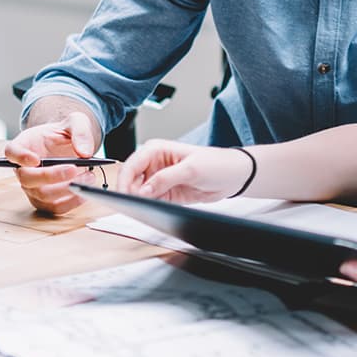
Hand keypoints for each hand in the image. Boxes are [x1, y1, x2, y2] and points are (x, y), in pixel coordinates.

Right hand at [6, 112, 98, 214]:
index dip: (20, 157)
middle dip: (51, 176)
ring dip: (66, 190)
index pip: (12, 152)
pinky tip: (85, 191)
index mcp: (24, 145)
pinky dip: (71, 202)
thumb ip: (80, 132)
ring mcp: (32, 187)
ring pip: (42, 196)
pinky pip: (54, 208)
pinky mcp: (45, 201)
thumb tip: (84, 152)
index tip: (35, 159)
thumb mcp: (76, 122)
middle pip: (27, 178)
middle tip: (74, 168)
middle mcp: (23, 169)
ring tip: (88, 176)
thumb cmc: (65, 133)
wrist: (69, 147)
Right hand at [118, 139, 252, 201]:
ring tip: (144, 206)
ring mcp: (159, 179)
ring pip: (138, 192)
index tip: (124, 195)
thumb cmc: (215, 163)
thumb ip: (164, 179)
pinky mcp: (165, 193)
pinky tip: (152, 208)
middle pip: (131, 179)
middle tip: (134, 204)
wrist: (232, 177)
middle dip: (130, 192)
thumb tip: (142, 190)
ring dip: (138, 200)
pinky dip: (148, 205)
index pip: (132, 165)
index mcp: (155, 149)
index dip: (125, 181)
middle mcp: (154, 163)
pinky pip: (150, 200)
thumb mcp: (190, 169)